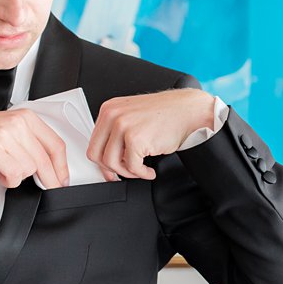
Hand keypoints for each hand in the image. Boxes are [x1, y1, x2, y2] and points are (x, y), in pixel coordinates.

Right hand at [0, 110, 114, 189]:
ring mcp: (5, 134)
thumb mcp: (7, 133)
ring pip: (30, 168)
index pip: (55, 144)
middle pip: (45, 159)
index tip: (62, 179)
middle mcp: (17, 122)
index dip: (62, 166)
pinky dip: (8, 180)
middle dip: (48, 179)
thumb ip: (28, 144)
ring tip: (5, 171)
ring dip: (18, 177)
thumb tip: (51, 167)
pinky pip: (14, 173)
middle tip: (46, 188)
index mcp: (25, 116)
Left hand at [87, 88, 215, 180]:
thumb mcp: (133, 115)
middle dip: (111, 168)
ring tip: (141, 170)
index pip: (93, 142)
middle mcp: (113, 115)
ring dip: (127, 172)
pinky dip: (141, 174)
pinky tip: (150, 171)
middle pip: (96, 154)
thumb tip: (108, 156)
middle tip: (125, 172)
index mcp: (109, 109)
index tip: (110, 170)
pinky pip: (131, 167)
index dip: (101, 161)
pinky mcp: (136, 139)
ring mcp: (123, 126)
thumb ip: (116, 131)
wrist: (189, 111)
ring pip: (111, 163)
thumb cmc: (167, 114)